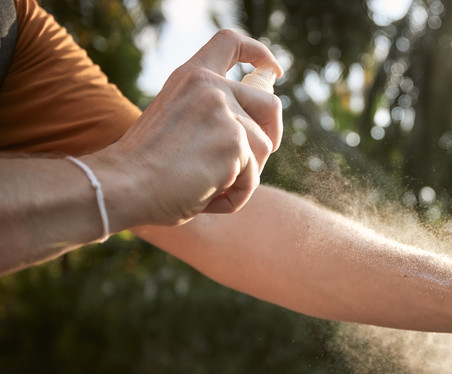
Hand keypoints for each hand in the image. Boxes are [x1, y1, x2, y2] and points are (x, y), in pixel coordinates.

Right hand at [90, 29, 283, 227]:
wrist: (123, 185)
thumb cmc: (145, 167)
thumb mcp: (178, 121)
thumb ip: (210, 114)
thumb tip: (257, 131)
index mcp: (191, 77)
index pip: (231, 43)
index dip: (260, 54)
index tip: (272, 70)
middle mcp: (211, 87)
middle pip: (270, 105)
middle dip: (272, 135)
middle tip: (253, 160)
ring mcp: (225, 112)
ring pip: (263, 148)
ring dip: (244, 175)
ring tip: (206, 185)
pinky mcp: (235, 142)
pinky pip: (253, 178)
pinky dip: (235, 196)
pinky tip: (205, 196)